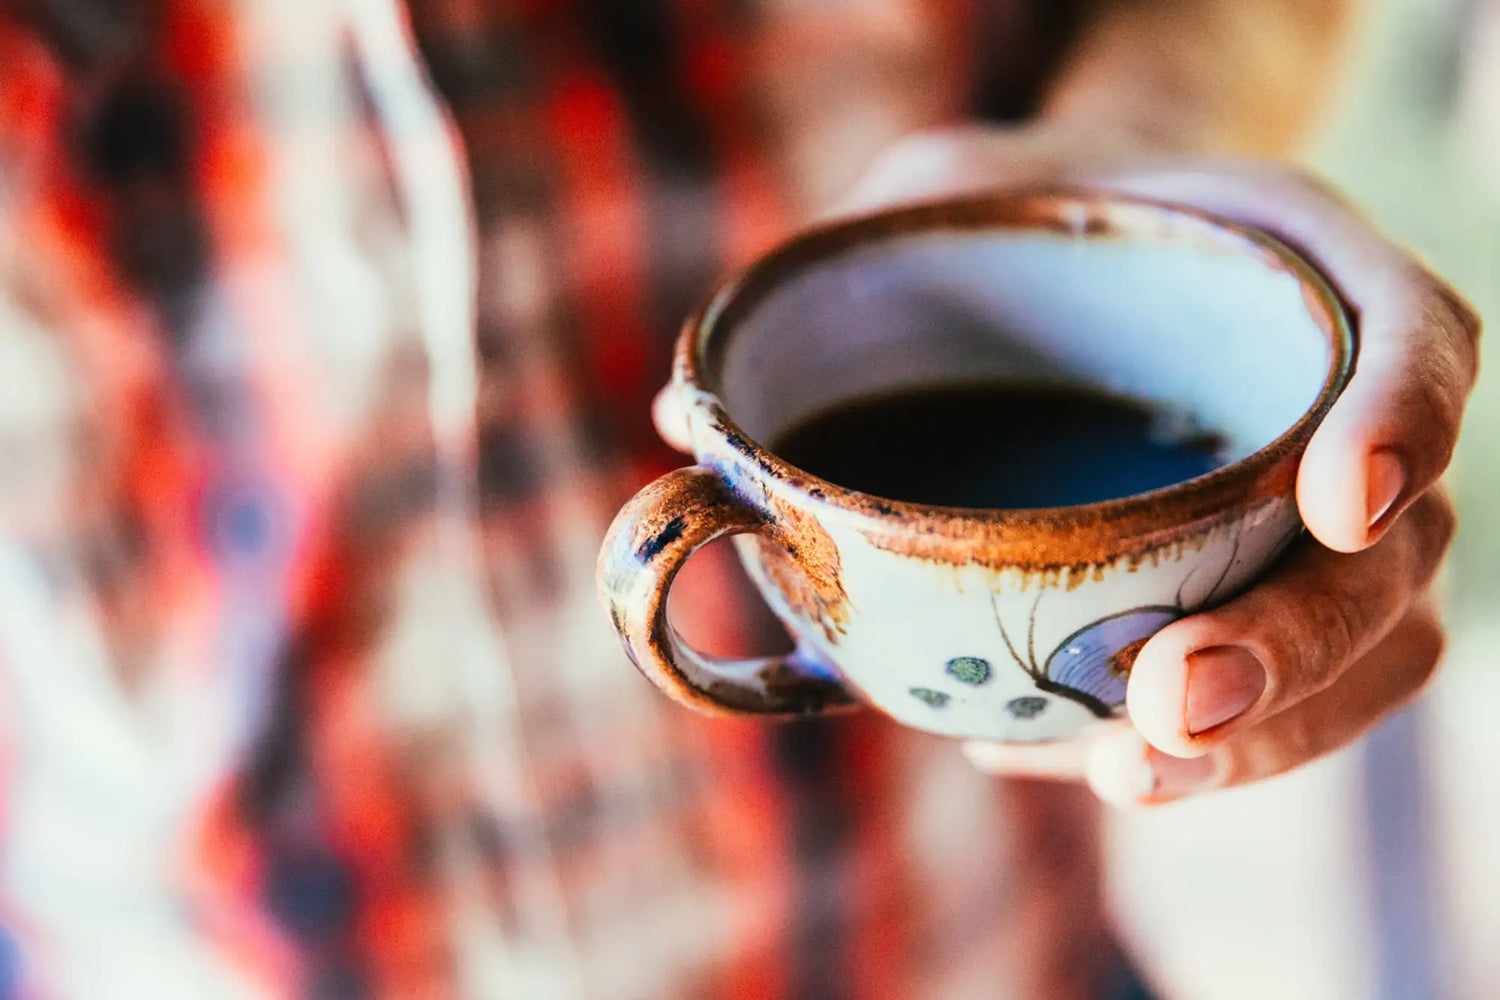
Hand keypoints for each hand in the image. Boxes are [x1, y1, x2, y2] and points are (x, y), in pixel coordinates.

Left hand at [847, 130, 1481, 805]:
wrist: (1074, 255)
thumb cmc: (1017, 217)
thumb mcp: (939, 192)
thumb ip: (844, 260)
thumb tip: (685, 419)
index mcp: (1290, 269)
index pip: (1414, 336)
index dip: (1402, 421)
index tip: (1335, 506)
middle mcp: (1331, 401)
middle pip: (1393, 545)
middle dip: (1296, 643)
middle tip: (1166, 703)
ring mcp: (1313, 518)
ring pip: (1366, 649)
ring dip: (1266, 737)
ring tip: (1122, 774)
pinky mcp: (1261, 596)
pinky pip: (1288, 698)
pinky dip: (1202, 751)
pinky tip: (1067, 757)